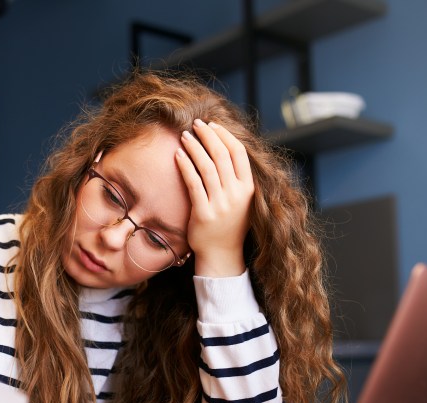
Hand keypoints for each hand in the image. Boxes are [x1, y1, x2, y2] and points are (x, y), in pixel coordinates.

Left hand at [175, 119, 254, 276]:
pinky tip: (177, 155)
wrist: (221, 254)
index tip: (212, 125)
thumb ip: (237, 178)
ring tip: (184, 135)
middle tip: (195, 124)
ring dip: (194, 147)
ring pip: (206, 167)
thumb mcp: (241, 200)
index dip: (224, 135)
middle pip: (221, 155)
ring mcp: (221, 204)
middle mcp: (236, 194)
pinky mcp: (204, 213)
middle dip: (208, 135)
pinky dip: (185, 166)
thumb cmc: (229, 224)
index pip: (238, 153)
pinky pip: (193, 183)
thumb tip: (225, 148)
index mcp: (248, 188)